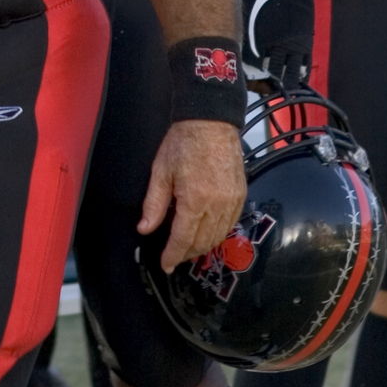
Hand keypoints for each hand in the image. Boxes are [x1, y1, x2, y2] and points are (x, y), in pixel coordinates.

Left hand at [138, 118, 246, 270]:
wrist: (210, 121)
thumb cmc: (183, 142)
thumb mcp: (160, 171)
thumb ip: (154, 204)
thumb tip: (145, 228)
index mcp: (195, 199)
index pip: (183, 239)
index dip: (172, 255)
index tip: (165, 264)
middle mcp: (217, 204)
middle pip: (202, 242)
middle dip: (186, 254)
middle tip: (174, 257)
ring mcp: (232, 200)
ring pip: (218, 236)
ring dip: (202, 246)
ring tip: (187, 248)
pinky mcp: (241, 195)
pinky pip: (230, 224)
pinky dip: (217, 233)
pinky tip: (206, 232)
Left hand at [240, 0, 321, 78]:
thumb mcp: (243, 10)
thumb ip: (244, 30)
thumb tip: (240, 43)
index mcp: (254, 39)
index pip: (250, 67)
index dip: (249, 74)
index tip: (248, 79)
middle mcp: (273, 46)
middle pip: (270, 73)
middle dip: (267, 82)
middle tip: (265, 85)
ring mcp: (291, 44)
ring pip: (289, 72)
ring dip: (285, 80)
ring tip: (282, 85)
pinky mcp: (306, 39)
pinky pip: (305, 62)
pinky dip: (300, 70)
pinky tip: (297, 75)